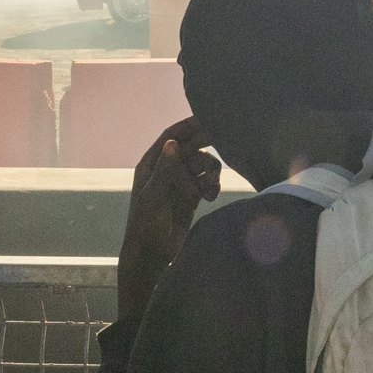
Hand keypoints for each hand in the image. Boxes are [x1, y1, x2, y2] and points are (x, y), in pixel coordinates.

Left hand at [117, 118, 221, 319]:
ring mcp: (181, 182)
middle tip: (227, 139)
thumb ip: (165, 170)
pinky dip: (212, 186)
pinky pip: (208, 181)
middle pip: (191, 147)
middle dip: (207, 145)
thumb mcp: (153, 196)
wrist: (151, 255)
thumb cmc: (145, 224)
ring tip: (209, 189)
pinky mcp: (192, 196)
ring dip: (211, 173)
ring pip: (204, 165)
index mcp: (152, 164)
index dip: (189, 125)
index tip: (208, 117)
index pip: (172, 136)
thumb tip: (173, 142)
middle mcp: (167, 169)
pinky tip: (211, 198)